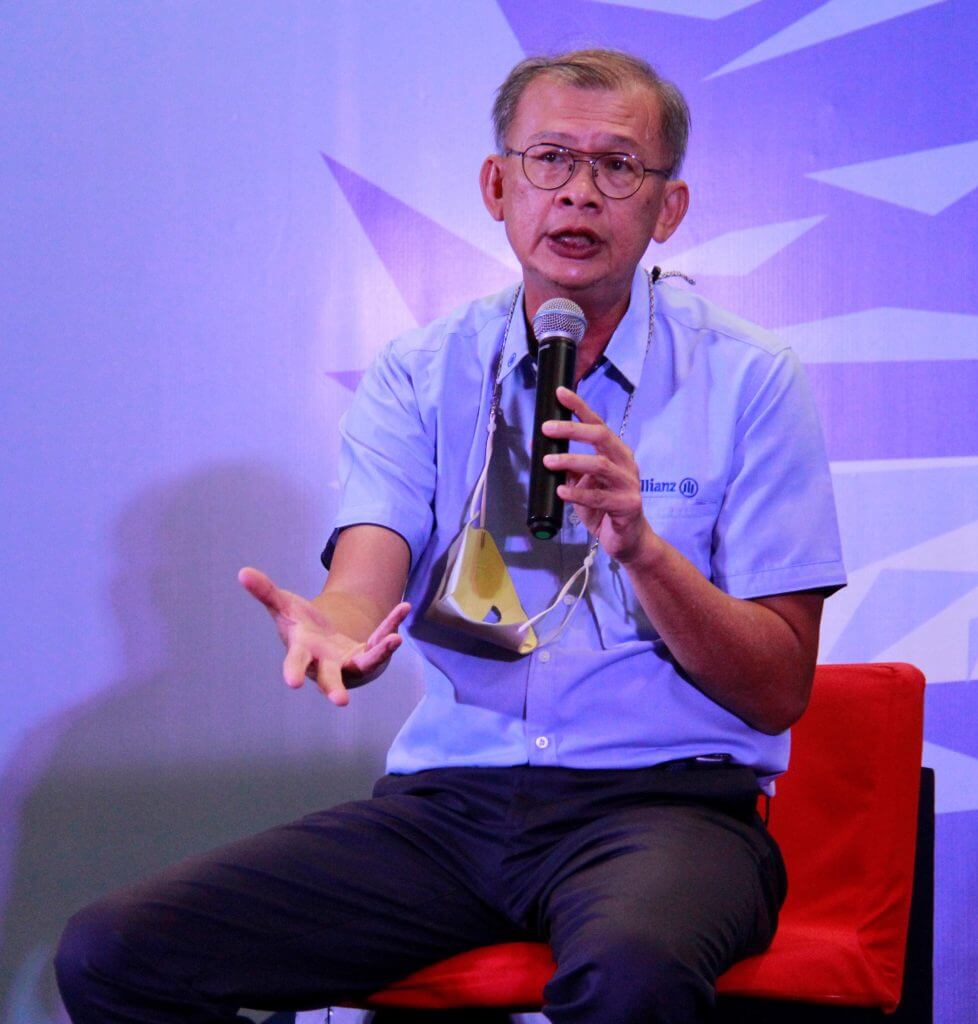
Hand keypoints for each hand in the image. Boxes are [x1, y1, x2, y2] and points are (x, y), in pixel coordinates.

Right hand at [238, 567, 409, 705]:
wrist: (324, 638)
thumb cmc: (299, 625)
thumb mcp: (283, 605)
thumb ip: (265, 592)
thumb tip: (242, 572)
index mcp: (302, 652)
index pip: (296, 663)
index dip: (294, 672)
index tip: (292, 684)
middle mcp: (326, 663)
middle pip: (331, 678)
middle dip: (334, 689)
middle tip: (341, 702)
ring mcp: (348, 662)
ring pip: (366, 662)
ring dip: (380, 652)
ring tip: (395, 640)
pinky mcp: (367, 653)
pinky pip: (381, 639)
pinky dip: (392, 624)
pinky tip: (404, 607)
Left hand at [541, 386, 653, 563]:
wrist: (628, 540)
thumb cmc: (604, 508)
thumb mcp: (581, 484)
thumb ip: (566, 467)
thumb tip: (539, 446)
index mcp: (616, 453)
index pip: (597, 424)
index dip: (579, 407)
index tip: (560, 394)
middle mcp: (625, 463)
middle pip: (601, 437)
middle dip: (572, 430)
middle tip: (547, 428)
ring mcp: (629, 484)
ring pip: (600, 465)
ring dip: (571, 461)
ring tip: (548, 461)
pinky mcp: (628, 506)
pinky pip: (599, 497)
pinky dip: (578, 493)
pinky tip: (561, 492)